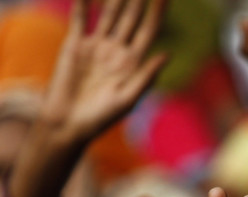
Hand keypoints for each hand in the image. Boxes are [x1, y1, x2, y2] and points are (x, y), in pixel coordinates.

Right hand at [42, 0, 165, 144]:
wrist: (68, 123)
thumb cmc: (101, 117)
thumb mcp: (128, 99)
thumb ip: (146, 76)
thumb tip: (168, 54)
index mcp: (134, 62)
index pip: (149, 30)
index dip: (157, 12)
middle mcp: (117, 50)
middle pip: (131, 17)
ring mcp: (97, 46)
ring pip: (109, 14)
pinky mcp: (75, 45)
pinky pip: (81, 19)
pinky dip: (84, 4)